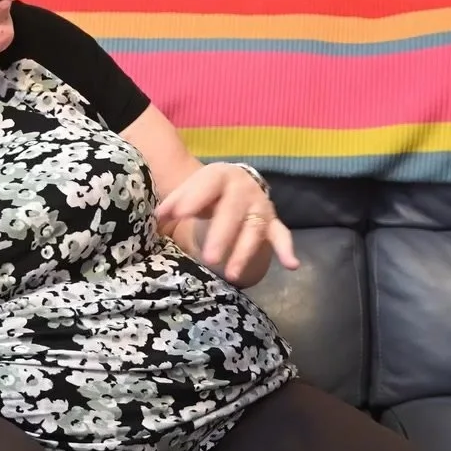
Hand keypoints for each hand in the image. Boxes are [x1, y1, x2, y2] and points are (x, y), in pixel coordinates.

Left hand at [154, 164, 298, 281]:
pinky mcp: (272, 222)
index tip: (179, 214)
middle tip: (208, 258)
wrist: (233, 184)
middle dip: (221, 235)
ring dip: (243, 252)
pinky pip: (281, 235)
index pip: (207, 185)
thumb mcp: (188, 191)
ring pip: (254, 229)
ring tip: (231, 274)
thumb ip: (173, 204)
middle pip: (232, 212)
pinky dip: (286, 249)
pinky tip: (292, 264)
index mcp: (220, 176)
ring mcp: (260, 206)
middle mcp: (244, 189)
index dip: (194, 197)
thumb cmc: (206, 192)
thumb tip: (158, 217)